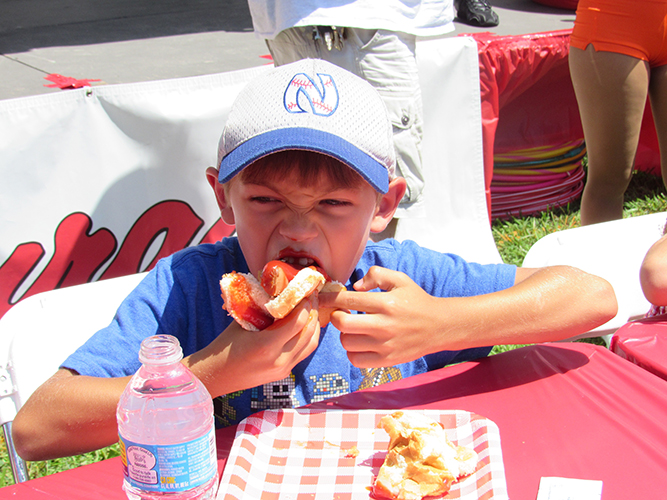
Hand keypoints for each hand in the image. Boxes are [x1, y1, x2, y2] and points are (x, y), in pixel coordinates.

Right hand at [185, 296, 320, 396]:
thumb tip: (277, 286)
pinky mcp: (285, 372)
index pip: (297, 322)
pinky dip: (308, 336)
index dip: (304, 304)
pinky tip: (304, 324)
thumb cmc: (225, 346)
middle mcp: (279, 360)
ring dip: (313, 324)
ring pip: (311, 343)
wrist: (216, 376)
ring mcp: (284, 369)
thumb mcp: (242, 322)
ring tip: (310, 308)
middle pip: (308, 332)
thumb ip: (261, 307)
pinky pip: (304, 352)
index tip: (304, 291)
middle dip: (312, 311)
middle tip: (311, 295)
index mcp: (266, 346)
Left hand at [319, 266, 441, 367]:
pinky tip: (360, 342)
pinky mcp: (386, 360)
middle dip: (335, 316)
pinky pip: (355, 360)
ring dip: (345, 334)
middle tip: (341, 313)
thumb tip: (355, 286)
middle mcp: (384, 325)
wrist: (439, 327)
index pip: (347, 300)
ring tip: (354, 328)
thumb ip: (375, 275)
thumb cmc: (416, 301)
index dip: (329, 298)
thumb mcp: (400, 279)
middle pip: (342, 324)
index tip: (321, 297)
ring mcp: (385, 346)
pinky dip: (352, 352)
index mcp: (386, 303)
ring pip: (346, 342)